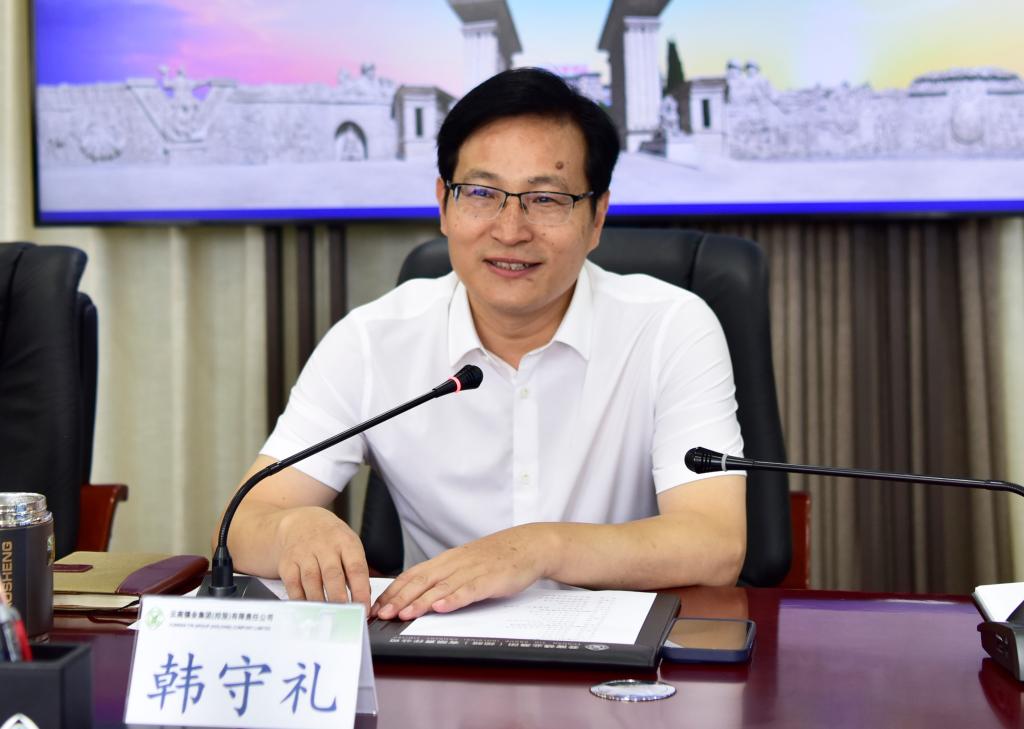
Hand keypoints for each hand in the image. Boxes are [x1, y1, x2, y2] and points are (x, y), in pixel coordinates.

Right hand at [274, 506, 370, 607]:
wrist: (300, 522)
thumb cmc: (331, 539)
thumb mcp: (349, 546)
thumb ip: (356, 571)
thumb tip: (363, 600)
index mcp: (345, 542)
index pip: (356, 568)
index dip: (361, 591)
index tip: (364, 609)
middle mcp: (324, 546)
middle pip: (332, 575)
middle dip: (340, 599)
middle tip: (346, 617)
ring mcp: (303, 554)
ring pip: (311, 581)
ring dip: (320, 602)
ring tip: (328, 618)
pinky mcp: (287, 563)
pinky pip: (293, 585)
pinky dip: (301, 601)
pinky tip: (309, 611)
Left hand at [372, 524, 555, 620]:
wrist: (527, 545)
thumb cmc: (494, 558)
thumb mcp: (463, 564)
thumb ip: (442, 577)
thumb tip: (416, 595)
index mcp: (446, 560)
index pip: (413, 575)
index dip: (394, 591)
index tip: (377, 606)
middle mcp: (454, 563)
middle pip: (422, 581)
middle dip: (399, 599)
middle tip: (382, 614)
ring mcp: (472, 570)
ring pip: (442, 586)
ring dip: (421, 601)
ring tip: (405, 614)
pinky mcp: (490, 579)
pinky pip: (470, 589)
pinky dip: (455, 598)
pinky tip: (443, 607)